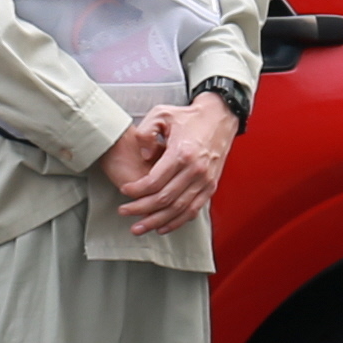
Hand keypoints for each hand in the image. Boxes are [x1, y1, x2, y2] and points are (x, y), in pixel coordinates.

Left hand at [107, 101, 234, 237]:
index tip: (124, 190)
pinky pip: (193, 210)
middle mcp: (195, 170)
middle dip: (140, 209)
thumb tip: (141, 156)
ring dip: (156, 221)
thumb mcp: (162, 114)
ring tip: (138, 228)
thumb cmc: (188, 117)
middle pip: (164, 199)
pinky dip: (177, 222)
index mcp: (181, 153)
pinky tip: (162, 227)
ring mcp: (205, 180)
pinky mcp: (210, 186)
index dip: (136, 190)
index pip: (155, 181)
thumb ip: (146, 132)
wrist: (219, 117)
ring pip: (178, 210)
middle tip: (123, 211)